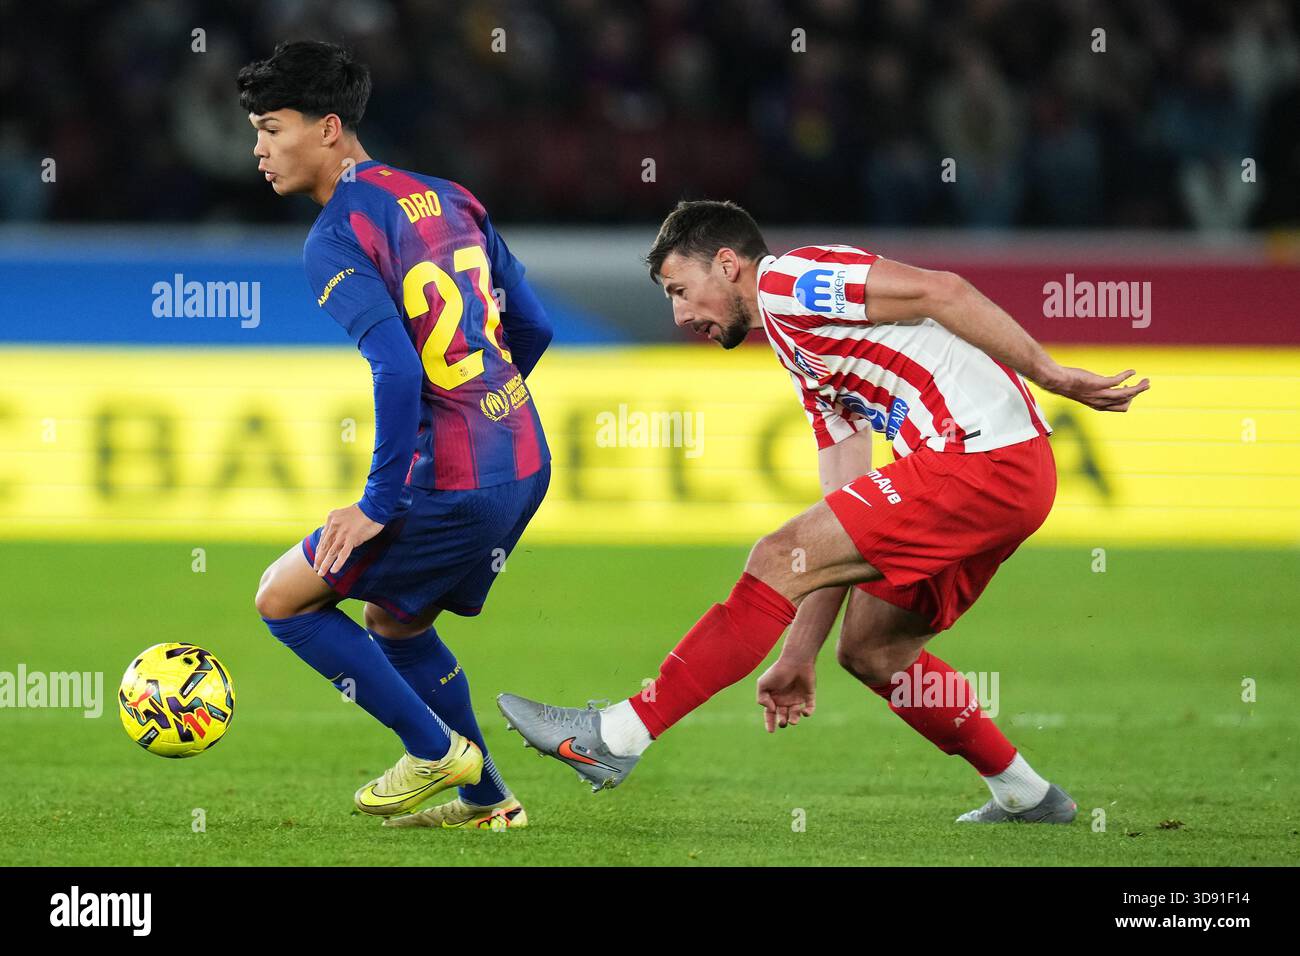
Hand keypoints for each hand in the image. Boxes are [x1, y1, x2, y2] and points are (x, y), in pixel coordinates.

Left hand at [313, 504, 383, 576]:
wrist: (374, 506)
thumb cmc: (363, 511)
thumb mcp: (343, 514)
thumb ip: (335, 525)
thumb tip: (326, 533)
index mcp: (331, 519)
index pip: (323, 538)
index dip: (319, 550)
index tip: (317, 559)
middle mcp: (334, 526)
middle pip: (324, 546)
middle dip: (319, 559)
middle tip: (316, 569)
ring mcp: (342, 533)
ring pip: (331, 552)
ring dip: (325, 564)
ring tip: (321, 573)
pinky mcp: (352, 538)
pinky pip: (343, 553)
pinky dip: (338, 563)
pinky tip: (334, 570)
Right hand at [756, 657, 816, 732]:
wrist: (796, 661)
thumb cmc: (778, 671)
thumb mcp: (763, 684)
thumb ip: (761, 698)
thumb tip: (771, 710)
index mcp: (774, 697)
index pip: (770, 714)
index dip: (769, 723)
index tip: (771, 731)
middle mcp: (785, 699)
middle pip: (783, 716)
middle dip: (782, 722)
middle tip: (782, 722)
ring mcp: (797, 698)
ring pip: (796, 714)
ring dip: (794, 720)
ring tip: (793, 721)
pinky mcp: (809, 695)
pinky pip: (809, 708)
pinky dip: (807, 713)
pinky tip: (804, 712)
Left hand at [1035, 365, 1149, 411]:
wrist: (1058, 380)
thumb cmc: (1070, 384)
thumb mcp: (1085, 391)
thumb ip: (1096, 392)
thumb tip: (1105, 386)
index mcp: (1098, 405)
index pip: (1120, 408)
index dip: (1128, 400)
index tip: (1128, 389)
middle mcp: (1100, 402)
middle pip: (1126, 402)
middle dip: (1137, 394)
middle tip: (1145, 385)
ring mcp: (1100, 393)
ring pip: (1126, 394)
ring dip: (1138, 387)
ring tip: (1146, 381)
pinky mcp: (1098, 383)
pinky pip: (1118, 381)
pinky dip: (1127, 376)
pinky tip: (1132, 371)